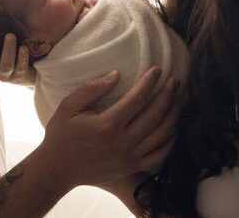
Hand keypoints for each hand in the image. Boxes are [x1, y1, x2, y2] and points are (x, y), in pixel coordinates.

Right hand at [38, 67, 181, 188]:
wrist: (58, 169)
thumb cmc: (61, 135)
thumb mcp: (68, 106)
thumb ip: (91, 89)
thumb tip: (116, 74)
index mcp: (107, 125)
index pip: (138, 98)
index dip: (150, 81)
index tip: (157, 69)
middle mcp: (123, 142)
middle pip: (156, 115)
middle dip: (169, 95)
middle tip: (175, 81)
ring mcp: (130, 158)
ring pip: (163, 135)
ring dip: (175, 115)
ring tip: (180, 100)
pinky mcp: (132, 168)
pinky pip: (161, 156)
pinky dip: (172, 141)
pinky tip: (174, 128)